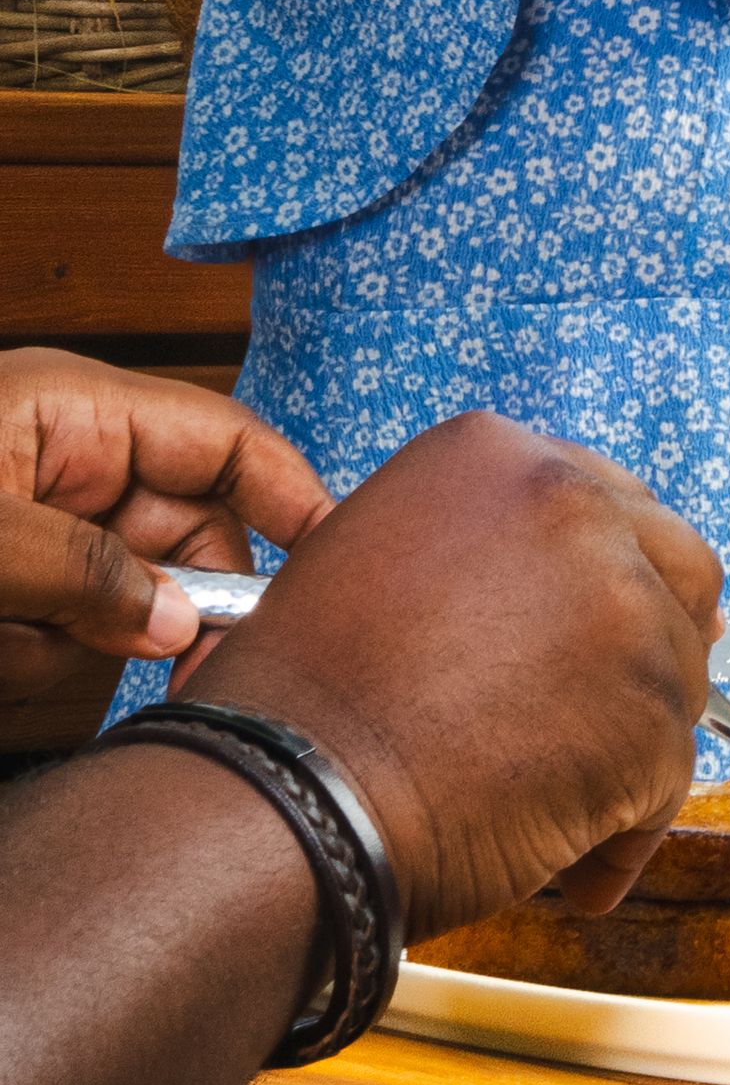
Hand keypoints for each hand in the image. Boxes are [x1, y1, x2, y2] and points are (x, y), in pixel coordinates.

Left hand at [0, 350, 331, 701]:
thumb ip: (87, 574)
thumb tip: (176, 628)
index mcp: (78, 413)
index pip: (227, 444)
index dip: (293, 500)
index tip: (340, 568)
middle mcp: (69, 468)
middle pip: (186, 541)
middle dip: (168, 609)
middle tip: (176, 670)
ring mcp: (39, 529)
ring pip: (118, 605)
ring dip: (66, 642)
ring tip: (2, 631)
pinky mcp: (14, 583)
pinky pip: (59, 636)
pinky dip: (25, 654)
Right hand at [181, 413, 718, 934]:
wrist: (282, 800)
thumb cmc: (299, 708)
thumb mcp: (375, 563)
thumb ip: (482, 553)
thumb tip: (580, 584)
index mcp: (496, 457)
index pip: (612, 505)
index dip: (615, 577)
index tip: (599, 631)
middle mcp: (573, 508)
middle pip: (679, 571)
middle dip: (655, 641)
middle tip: (611, 708)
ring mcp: (625, 607)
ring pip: (681, 676)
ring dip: (633, 742)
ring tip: (544, 803)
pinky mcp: (651, 712)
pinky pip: (669, 779)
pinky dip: (624, 829)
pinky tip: (567, 863)